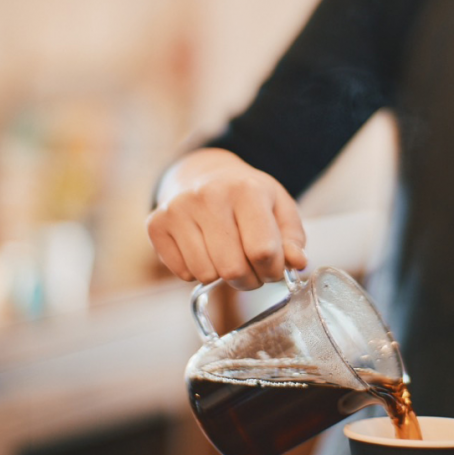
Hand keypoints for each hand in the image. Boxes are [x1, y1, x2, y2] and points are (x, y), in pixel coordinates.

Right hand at [145, 148, 307, 290]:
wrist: (206, 175)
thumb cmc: (248, 198)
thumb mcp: (279, 209)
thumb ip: (292, 239)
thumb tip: (297, 264)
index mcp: (246, 190)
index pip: (263, 251)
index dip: (273, 270)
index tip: (272, 266)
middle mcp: (208, 195)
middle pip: (232, 269)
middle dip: (248, 279)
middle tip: (251, 267)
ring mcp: (178, 209)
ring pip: (206, 274)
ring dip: (221, 276)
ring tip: (227, 256)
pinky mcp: (156, 224)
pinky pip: (182, 273)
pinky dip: (196, 271)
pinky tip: (202, 249)